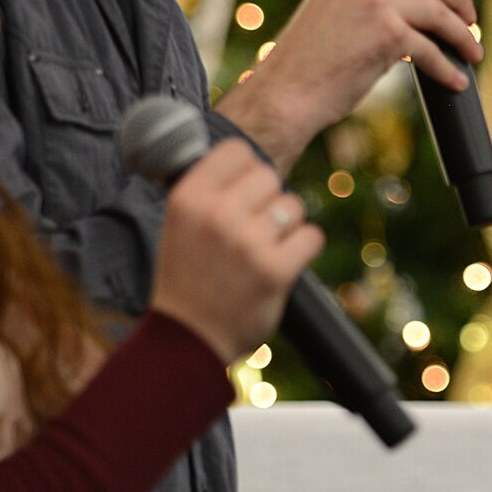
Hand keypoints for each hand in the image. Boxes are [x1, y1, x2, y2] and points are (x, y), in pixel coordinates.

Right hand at [147, 140, 322, 362]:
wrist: (187, 341)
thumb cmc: (187, 280)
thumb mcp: (179, 225)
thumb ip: (209, 191)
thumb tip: (249, 160)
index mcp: (188, 198)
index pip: (237, 150)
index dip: (248, 169)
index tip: (246, 191)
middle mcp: (216, 215)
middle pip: (270, 176)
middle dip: (269, 200)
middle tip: (255, 229)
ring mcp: (247, 243)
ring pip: (293, 206)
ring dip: (287, 227)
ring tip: (265, 250)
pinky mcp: (275, 270)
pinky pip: (312, 236)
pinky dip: (304, 249)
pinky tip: (285, 263)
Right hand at [219, 0, 481, 170]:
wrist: (287, 90)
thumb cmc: (311, 55)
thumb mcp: (336, 1)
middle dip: (460, 0)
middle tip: (470, 20)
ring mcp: (377, 0)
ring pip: (440, 12)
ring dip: (462, 35)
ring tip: (473, 51)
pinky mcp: (389, 34)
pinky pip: (431, 50)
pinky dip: (448, 67)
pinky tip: (456, 80)